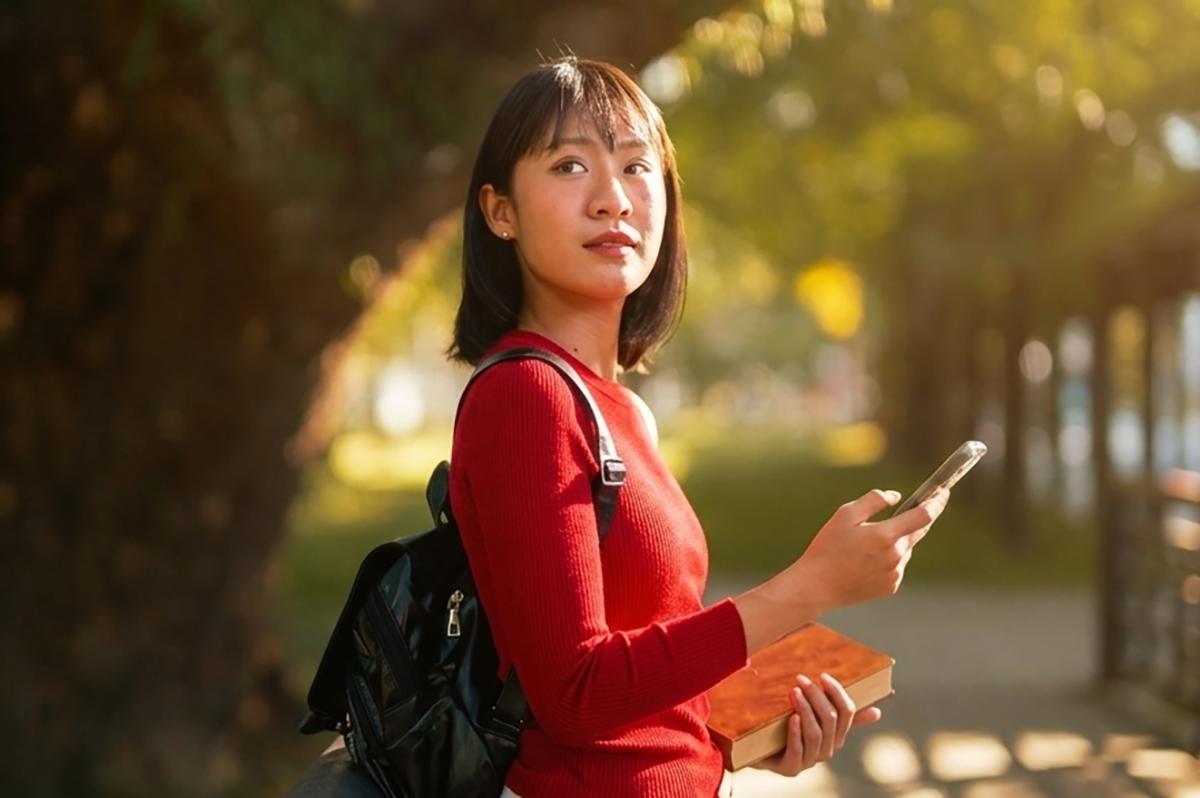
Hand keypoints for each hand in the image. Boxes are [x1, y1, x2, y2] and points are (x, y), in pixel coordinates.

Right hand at [732, 487, 948, 654]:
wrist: (817, 586)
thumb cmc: (828, 547)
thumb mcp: (845, 514)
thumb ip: (873, 500)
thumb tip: (895, 496)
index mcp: (885, 535)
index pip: (924, 516)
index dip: (937, 502)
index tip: (943, 493)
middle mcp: (896, 556)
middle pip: (917, 532)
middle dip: (915, 520)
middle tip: (907, 511)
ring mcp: (895, 573)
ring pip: (905, 549)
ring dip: (896, 541)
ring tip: (866, 545)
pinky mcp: (891, 586)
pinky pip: (897, 566)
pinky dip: (888, 558)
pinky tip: (865, 561)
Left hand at [752, 673, 880, 776]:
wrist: (755, 747)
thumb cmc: (786, 726)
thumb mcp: (811, 715)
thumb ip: (837, 710)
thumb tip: (877, 712)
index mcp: (837, 735)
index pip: (848, 712)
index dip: (837, 693)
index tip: (822, 676)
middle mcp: (827, 749)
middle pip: (830, 720)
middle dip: (817, 697)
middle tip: (801, 679)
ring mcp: (809, 761)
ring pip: (815, 734)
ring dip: (805, 710)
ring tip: (793, 692)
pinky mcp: (790, 768)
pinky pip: (798, 750)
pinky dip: (796, 733)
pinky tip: (791, 718)